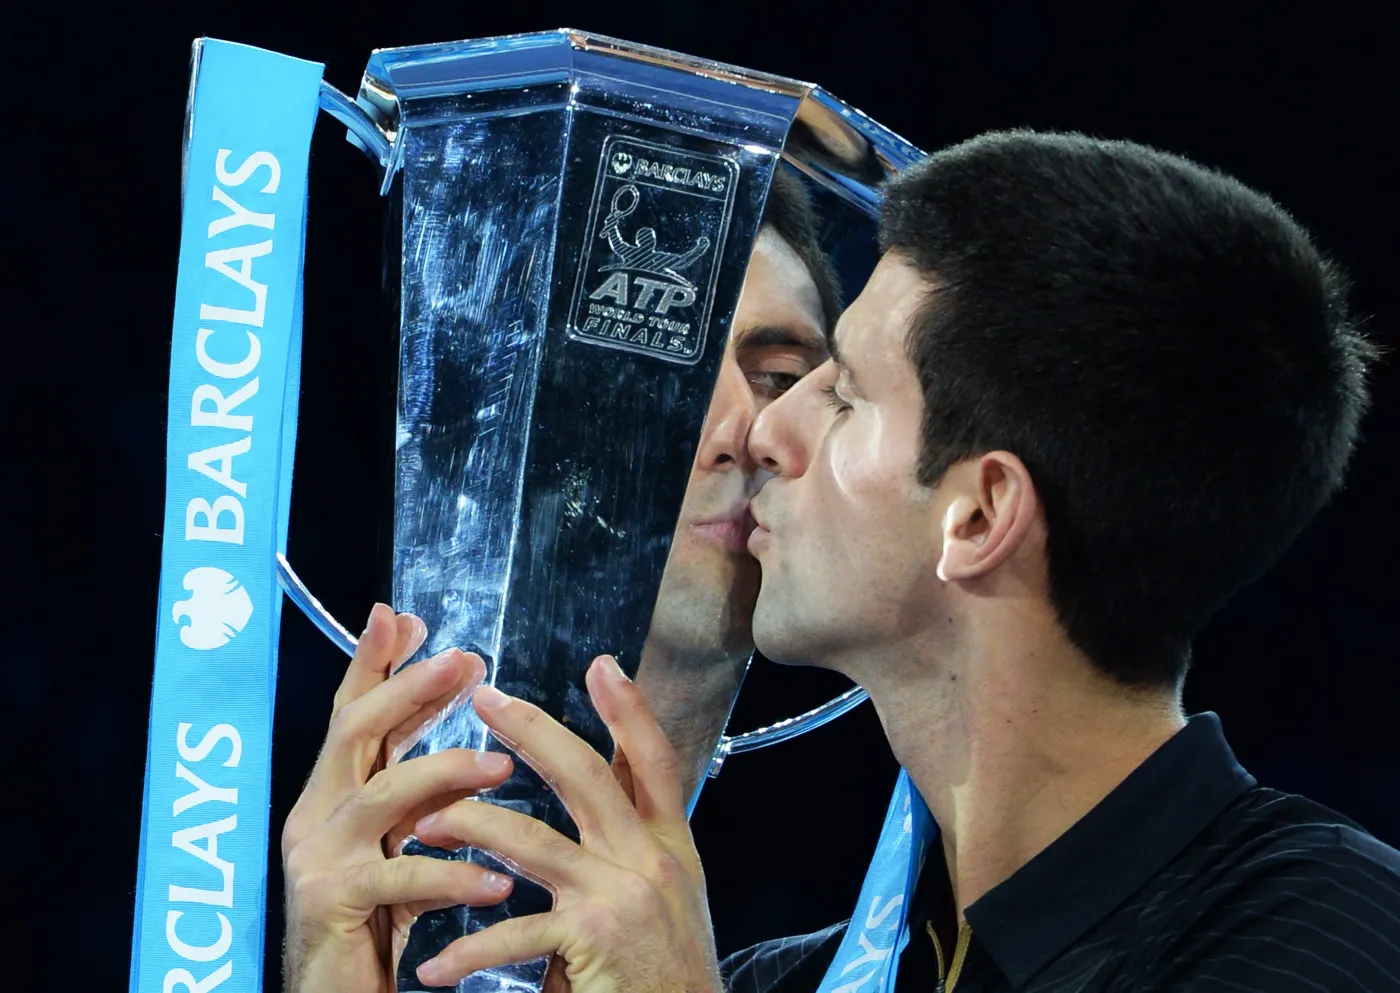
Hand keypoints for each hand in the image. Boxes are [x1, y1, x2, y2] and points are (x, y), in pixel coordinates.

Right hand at [281, 604, 516, 992]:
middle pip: (355, 730)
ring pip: (382, 793)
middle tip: (465, 658)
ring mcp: (316, 857)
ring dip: (446, 772)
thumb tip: (477, 747)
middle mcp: (314, 814)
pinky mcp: (331, 903)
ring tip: (504, 768)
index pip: (350, 713)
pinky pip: (399, 875)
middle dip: (410, 689)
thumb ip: (421, 796)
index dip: (376, 663)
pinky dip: (452, 874)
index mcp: (332, 795)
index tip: (406, 616)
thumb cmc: (374, 923)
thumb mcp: (399, 845)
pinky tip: (498, 881)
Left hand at [410, 654, 720, 992]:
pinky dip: (467, 953)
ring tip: (425, 826)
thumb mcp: (669, 895)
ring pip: (531, 839)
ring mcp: (620, 894)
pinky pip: (513, 931)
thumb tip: (603, 789)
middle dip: (531, 730)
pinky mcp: (591, 937)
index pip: (655, 760)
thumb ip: (635, 844)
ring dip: (471, 827)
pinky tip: (434, 967)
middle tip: (486, 699)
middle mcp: (650, 857)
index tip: (602, 664)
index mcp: (671, 843)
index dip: (630, 710)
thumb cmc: (668, 973)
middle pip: (586, 774)